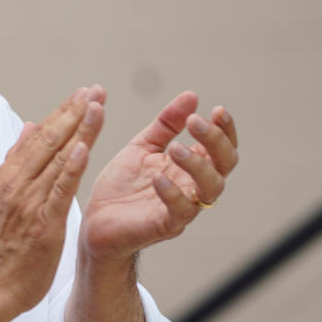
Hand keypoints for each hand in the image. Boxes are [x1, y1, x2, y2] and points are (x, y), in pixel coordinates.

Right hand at [0, 86, 103, 318]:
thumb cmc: (2, 246)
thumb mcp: (4, 198)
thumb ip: (17, 162)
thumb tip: (29, 127)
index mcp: (9, 176)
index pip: (38, 136)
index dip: (63, 113)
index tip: (82, 94)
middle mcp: (16, 183)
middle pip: (49, 140)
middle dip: (74, 112)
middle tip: (95, 90)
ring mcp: (28, 202)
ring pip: (56, 159)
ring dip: (78, 130)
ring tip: (96, 106)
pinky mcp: (42, 222)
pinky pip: (59, 190)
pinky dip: (70, 167)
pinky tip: (83, 148)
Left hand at [81, 90, 237, 260]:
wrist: (96, 219)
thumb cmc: (122, 185)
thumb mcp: (142, 146)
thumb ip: (166, 124)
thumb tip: (191, 96)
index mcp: (191, 167)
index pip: (221, 148)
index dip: (224, 130)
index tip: (216, 109)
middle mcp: (194, 187)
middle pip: (224, 165)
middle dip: (215, 141)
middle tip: (196, 122)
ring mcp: (183, 207)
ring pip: (211, 188)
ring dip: (197, 165)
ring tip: (176, 148)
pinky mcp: (166, 225)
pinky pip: (180, 211)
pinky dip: (172, 193)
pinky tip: (158, 177)